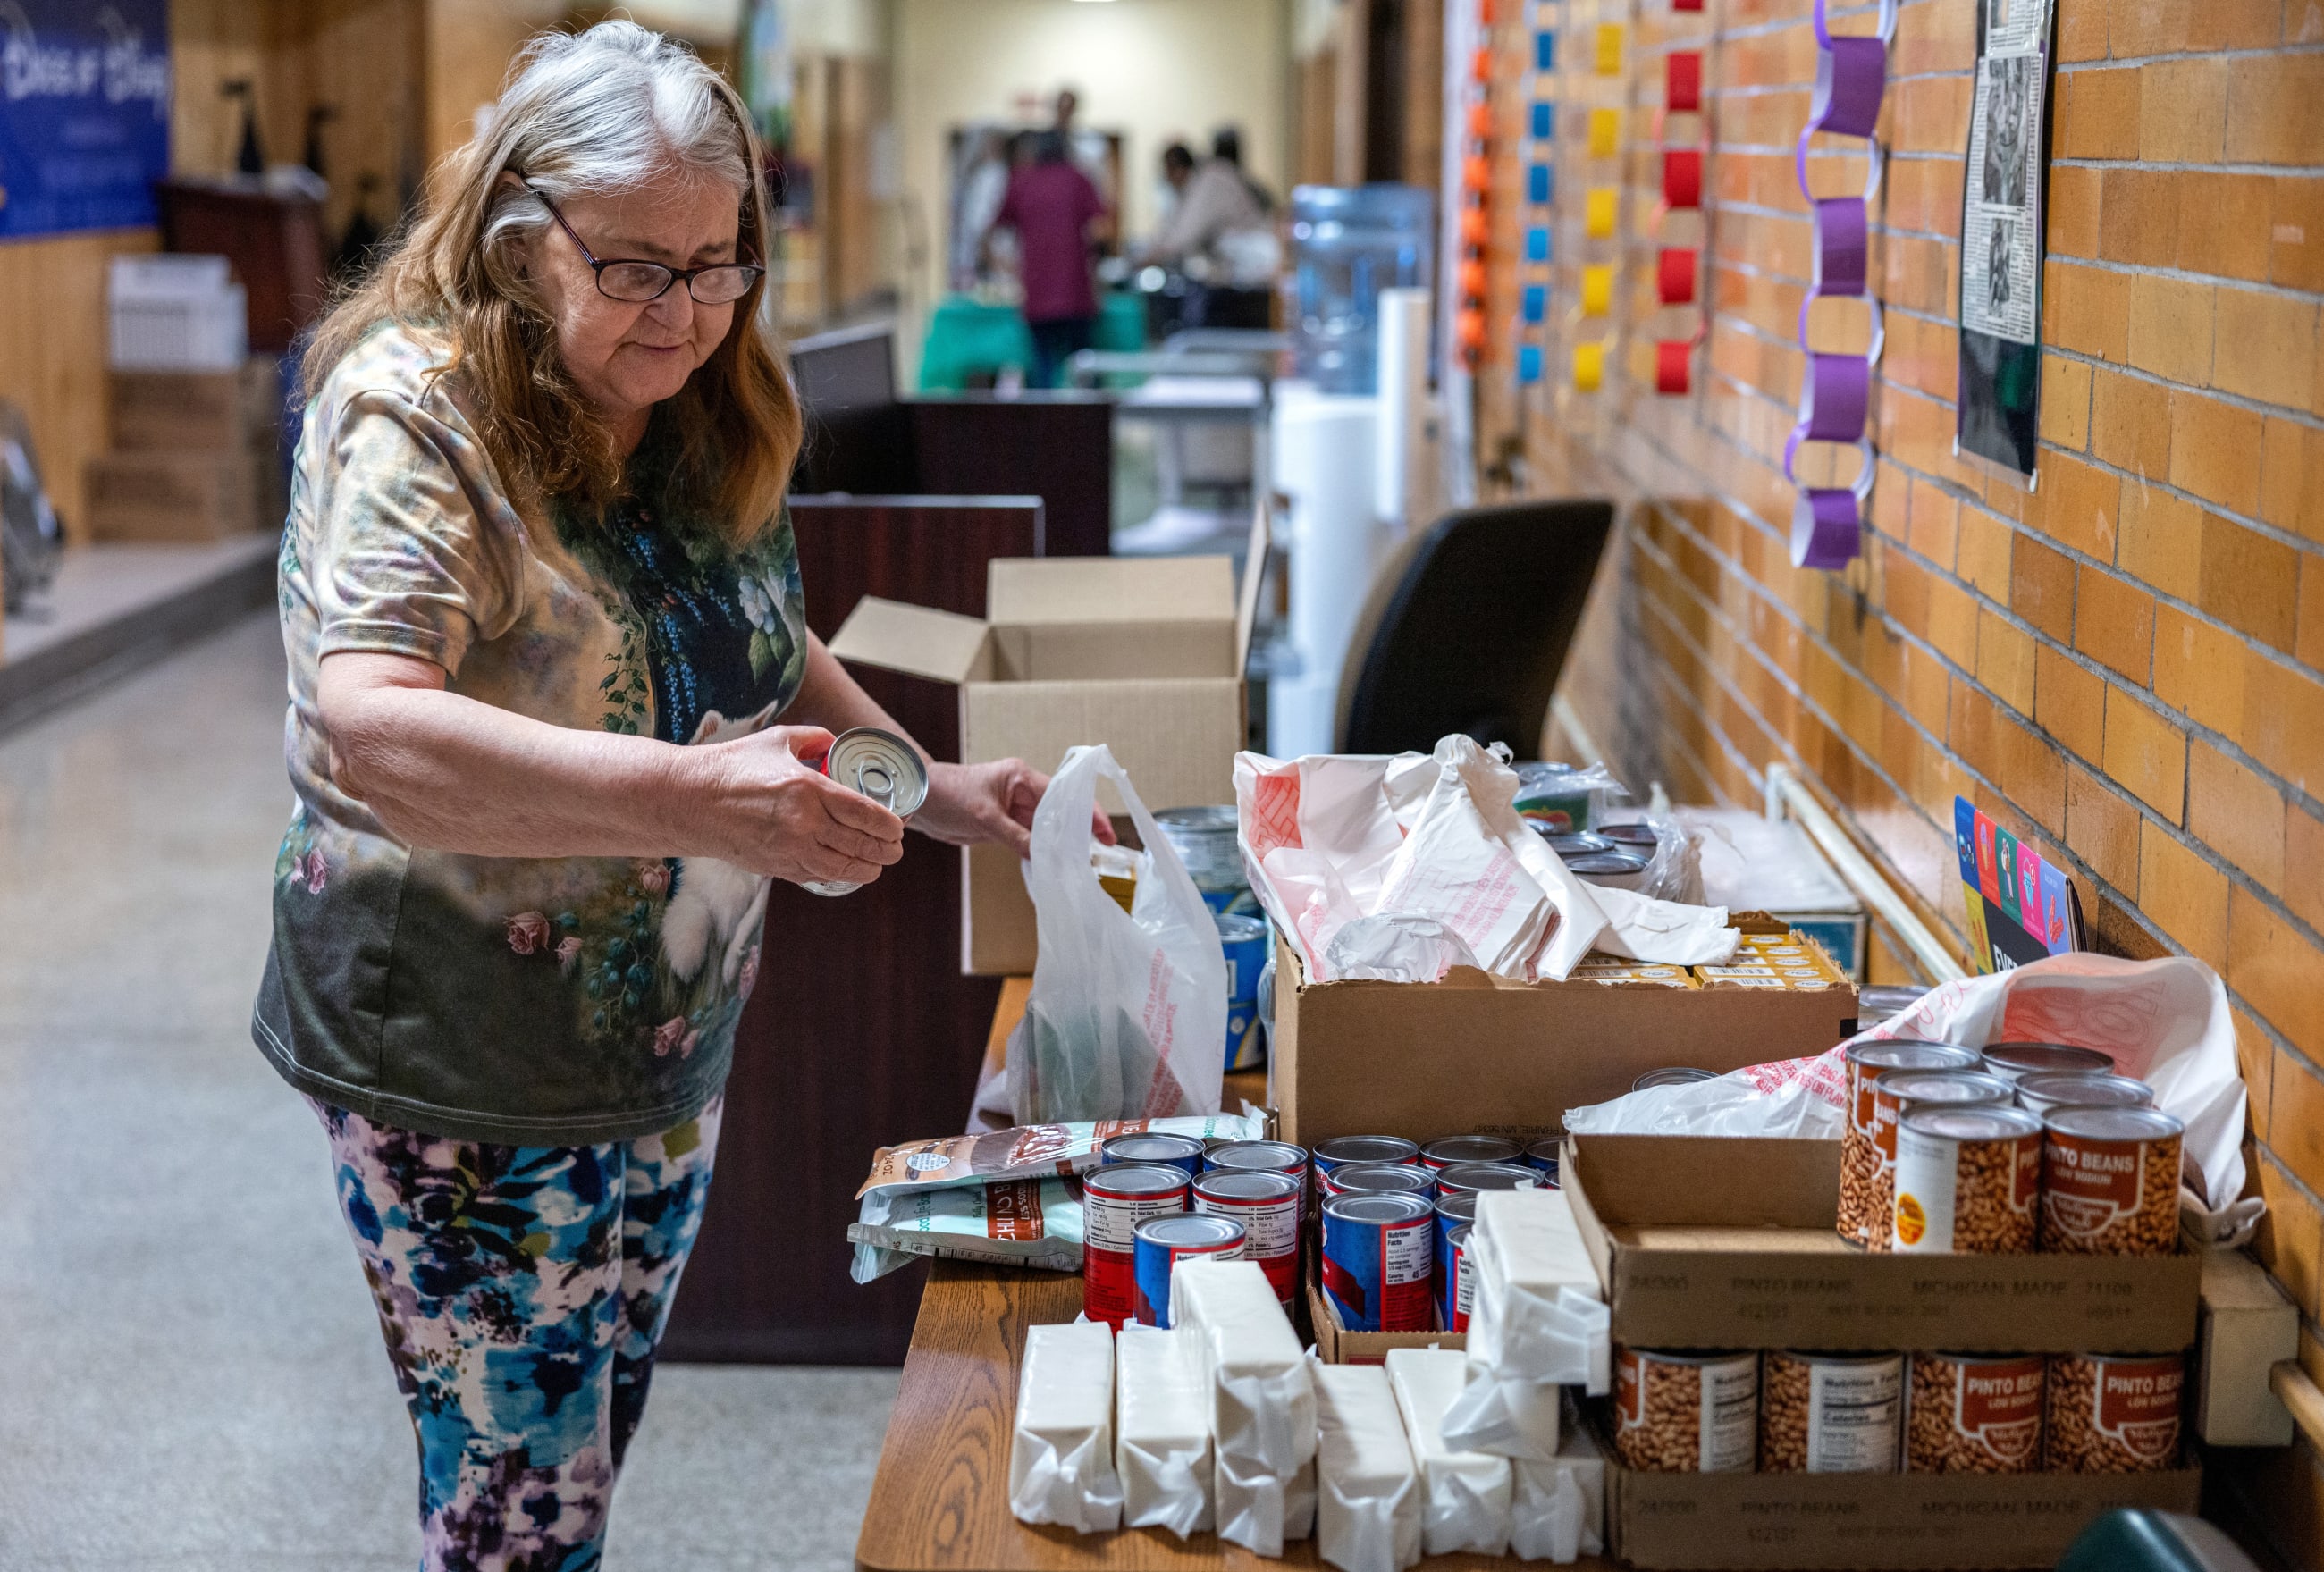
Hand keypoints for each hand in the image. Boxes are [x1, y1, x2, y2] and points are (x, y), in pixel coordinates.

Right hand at [691, 725, 905, 886]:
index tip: (898, 827)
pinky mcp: (776, 867)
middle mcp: (803, 823)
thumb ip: (814, 739)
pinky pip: (817, 876)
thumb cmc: (731, 766)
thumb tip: (834, 743)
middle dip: (887, 851)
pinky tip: (845, 868)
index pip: (865, 814)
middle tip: (895, 848)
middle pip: (861, 846)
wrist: (688, 801)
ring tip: (877, 864)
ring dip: (868, 869)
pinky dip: (837, 874)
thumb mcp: (777, 739)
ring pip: (844, 869)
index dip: (890, 825)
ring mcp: (790, 849)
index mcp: (808, 789)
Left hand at [915, 759, 1115, 857]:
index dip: (1087, 813)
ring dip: (1061, 846)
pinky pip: (1030, 840)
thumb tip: (1045, 857)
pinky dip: (1041, 853)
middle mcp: (1023, 792)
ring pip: (1047, 829)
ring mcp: (1015, 810)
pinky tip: (1053, 867)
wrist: (919, 800)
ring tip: (1081, 865)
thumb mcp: (985, 818)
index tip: (1105, 833)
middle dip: (1080, 832)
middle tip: (1099, 854)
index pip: (1064, 794)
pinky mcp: (1005, 826)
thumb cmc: (948, 795)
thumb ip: (1016, 836)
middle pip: (1061, 813)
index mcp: (1022, 778)